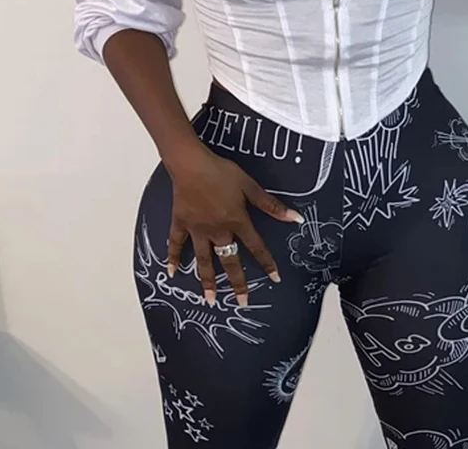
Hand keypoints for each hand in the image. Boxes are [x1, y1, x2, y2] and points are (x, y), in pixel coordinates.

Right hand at [164, 144, 303, 306]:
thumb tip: (296, 218)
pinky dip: (173, 258)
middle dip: (236, 282)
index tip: (274, 278)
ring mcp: (197, 230)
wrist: (191, 165)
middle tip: (242, 302)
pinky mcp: (181, 224)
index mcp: (237, 222)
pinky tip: (171, 272)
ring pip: (203, 260)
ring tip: (210, 300)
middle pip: (229, 260)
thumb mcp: (250, 186)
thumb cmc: (222, 172)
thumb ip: (271, 205)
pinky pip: (175, 244)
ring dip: (207, 280)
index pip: (256, 247)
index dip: (266, 263)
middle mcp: (218, 232)